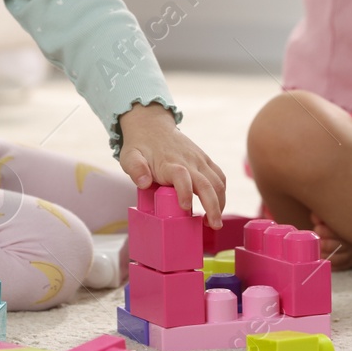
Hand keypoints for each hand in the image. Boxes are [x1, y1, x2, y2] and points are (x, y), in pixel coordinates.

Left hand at [116, 102, 226, 226]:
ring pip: (217, 182)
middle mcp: (188, 161)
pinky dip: (222, 193)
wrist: (153, 125)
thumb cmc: (140, 146)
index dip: (185, 191)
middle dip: (213, 206)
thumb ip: (136, 169)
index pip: (181, 176)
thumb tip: (144, 183)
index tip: (185, 207)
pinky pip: (219, 177)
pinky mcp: (205, 160)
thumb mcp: (129, 157)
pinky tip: (218, 206)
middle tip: (213, 225)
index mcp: (169, 163)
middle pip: (206, 183)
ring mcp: (199, 160)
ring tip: (215, 221)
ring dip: (220, 203)